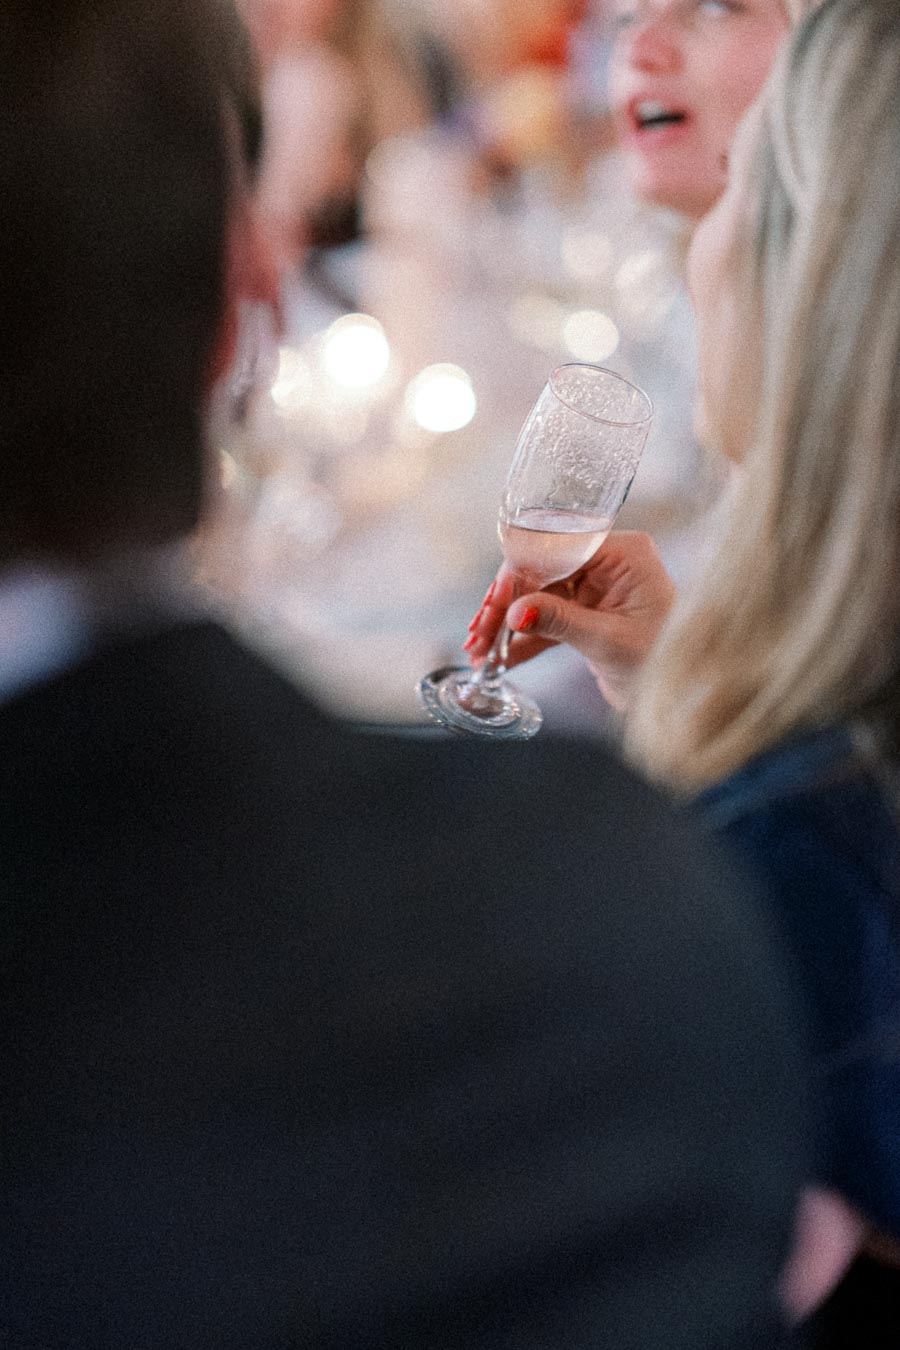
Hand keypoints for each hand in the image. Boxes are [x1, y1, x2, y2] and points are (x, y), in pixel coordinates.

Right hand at [464, 531, 676, 710]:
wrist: (684, 694)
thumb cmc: (664, 660)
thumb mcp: (608, 640)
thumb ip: (560, 621)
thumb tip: (515, 612)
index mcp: (623, 553)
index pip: (556, 550)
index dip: (519, 575)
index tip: (494, 603)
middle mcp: (607, 562)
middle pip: (540, 572)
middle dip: (505, 604)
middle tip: (478, 633)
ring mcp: (594, 587)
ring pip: (535, 597)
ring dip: (506, 625)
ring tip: (479, 650)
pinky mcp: (585, 612)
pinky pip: (545, 618)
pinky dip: (522, 639)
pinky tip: (497, 658)